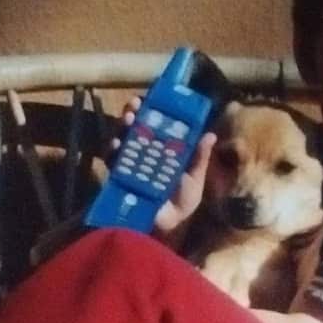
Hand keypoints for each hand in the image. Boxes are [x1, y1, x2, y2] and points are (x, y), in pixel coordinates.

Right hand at [116, 96, 216, 235]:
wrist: (170, 225)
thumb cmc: (183, 200)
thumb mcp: (195, 177)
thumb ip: (199, 157)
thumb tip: (210, 134)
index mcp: (163, 149)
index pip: (155, 123)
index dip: (150, 109)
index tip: (150, 97)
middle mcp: (144, 153)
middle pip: (135, 127)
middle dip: (132, 114)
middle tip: (134, 105)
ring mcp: (131, 164)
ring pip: (122, 139)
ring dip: (122, 127)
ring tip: (127, 120)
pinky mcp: (120, 177)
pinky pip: (112, 162)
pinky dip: (112, 152)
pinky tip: (115, 144)